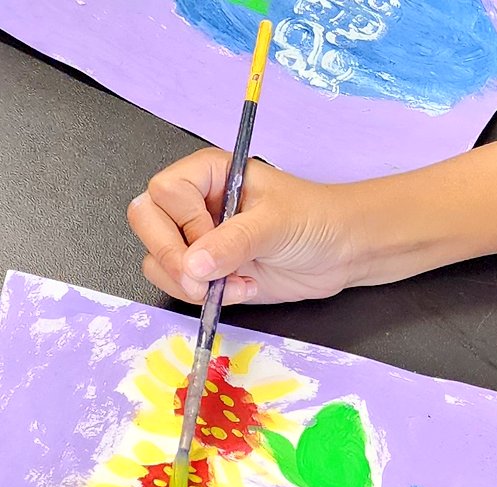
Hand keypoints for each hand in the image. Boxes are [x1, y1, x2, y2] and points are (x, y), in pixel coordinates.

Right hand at [128, 148, 370, 304]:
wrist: (342, 252)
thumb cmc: (316, 221)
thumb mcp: (276, 224)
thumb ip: (233, 242)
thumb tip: (193, 265)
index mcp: (208, 174)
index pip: (165, 193)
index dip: (185, 223)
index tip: (217, 242)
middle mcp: (196, 203)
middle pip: (147, 223)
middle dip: (173, 258)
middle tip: (206, 280)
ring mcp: (200, 238)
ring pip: (158, 260)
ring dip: (190, 283)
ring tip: (235, 285)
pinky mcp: (210, 271)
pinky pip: (180, 285)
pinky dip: (201, 296)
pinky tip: (240, 290)